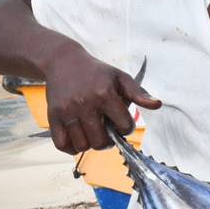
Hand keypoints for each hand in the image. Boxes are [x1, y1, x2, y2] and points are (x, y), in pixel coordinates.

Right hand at [45, 49, 160, 153]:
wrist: (63, 61)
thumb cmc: (96, 72)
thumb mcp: (119, 77)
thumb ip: (139, 93)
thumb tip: (157, 104)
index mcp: (104, 94)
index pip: (123, 126)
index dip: (126, 128)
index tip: (121, 123)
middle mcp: (84, 104)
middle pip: (101, 142)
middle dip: (108, 141)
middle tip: (107, 131)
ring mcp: (66, 111)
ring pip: (82, 146)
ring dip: (90, 144)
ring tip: (93, 132)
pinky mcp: (52, 117)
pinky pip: (62, 145)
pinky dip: (71, 147)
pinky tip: (78, 138)